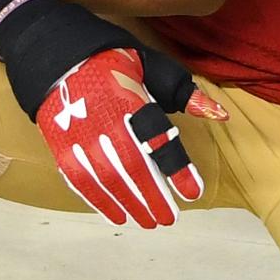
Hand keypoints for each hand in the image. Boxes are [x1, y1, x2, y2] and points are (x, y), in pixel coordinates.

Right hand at [37, 45, 224, 229]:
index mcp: (129, 98)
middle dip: (152, 195)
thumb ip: (183, 94)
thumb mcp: (152, 67)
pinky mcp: (60, 145)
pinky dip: (99, 201)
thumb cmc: (115, 65)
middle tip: (169, 218)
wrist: (59, 58)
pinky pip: (80, 180)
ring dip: (129, 204)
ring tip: (149, 221)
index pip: (157, 138)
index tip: (193, 192)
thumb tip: (220, 114)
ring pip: (106, 178)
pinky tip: (117, 216)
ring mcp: (78, 134)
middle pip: (131, 164)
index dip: (176, 167)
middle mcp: (103, 118)